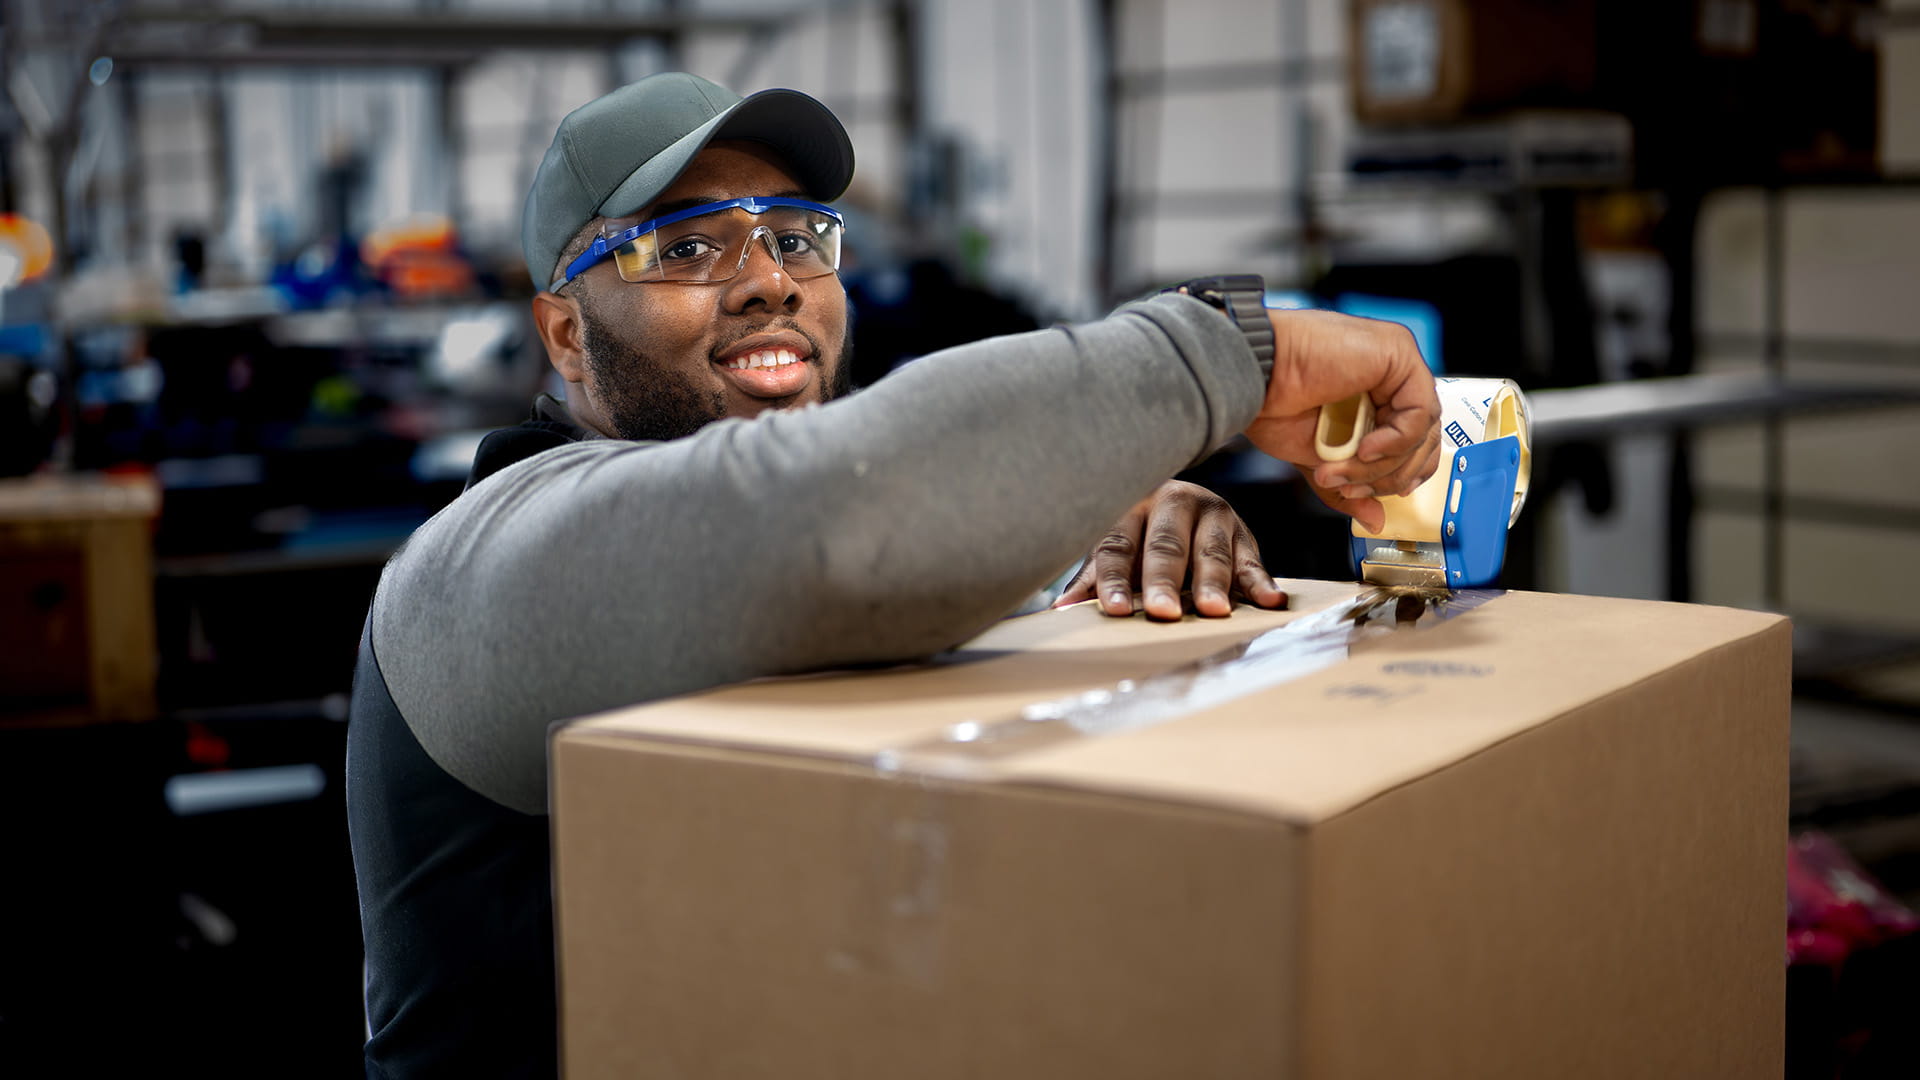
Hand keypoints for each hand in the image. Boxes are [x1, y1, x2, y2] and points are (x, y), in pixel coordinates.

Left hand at [1054, 480, 1286, 619]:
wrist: (1186, 504)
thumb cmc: (1141, 539)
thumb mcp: (1117, 553)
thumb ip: (1093, 581)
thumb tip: (1059, 613)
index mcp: (1132, 508)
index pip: (1118, 546)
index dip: (1113, 580)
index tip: (1113, 610)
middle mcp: (1174, 504)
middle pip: (1166, 546)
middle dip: (1164, 580)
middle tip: (1164, 612)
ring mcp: (1214, 516)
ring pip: (1210, 551)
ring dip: (1213, 582)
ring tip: (1214, 611)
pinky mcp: (1245, 535)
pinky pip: (1252, 560)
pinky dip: (1261, 582)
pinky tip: (1270, 601)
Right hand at [1242, 309, 1441, 532]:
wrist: (1252, 377)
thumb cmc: (1271, 403)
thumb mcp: (1318, 460)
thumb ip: (1352, 485)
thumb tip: (1376, 521)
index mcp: (1373, 395)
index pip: (1413, 441)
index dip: (1399, 474)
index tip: (1372, 493)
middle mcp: (1389, 377)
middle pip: (1423, 439)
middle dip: (1389, 476)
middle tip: (1352, 488)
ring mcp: (1396, 363)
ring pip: (1422, 430)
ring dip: (1384, 464)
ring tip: (1345, 470)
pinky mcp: (1398, 353)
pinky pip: (1419, 411)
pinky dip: (1395, 440)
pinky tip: (1364, 448)